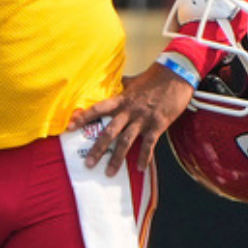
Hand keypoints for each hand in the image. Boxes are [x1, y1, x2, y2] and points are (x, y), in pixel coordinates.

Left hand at [68, 64, 193, 176]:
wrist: (177, 74)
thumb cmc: (156, 76)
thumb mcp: (135, 80)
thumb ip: (124, 85)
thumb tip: (118, 83)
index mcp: (122, 99)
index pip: (98, 109)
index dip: (83, 118)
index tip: (69, 126)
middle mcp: (129, 110)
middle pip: (109, 132)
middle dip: (97, 149)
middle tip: (88, 164)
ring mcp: (143, 118)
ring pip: (126, 141)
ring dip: (116, 159)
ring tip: (109, 173)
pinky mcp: (158, 124)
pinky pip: (148, 144)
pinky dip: (144, 157)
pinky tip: (140, 168)